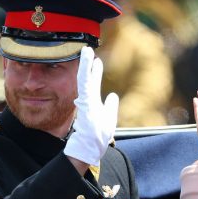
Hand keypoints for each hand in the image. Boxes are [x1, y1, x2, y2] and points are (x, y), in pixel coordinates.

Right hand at [64, 47, 118, 166]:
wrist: (89, 148)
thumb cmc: (97, 137)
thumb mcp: (109, 119)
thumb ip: (111, 106)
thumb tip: (113, 95)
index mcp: (93, 104)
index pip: (94, 84)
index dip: (95, 72)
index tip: (97, 61)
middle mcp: (88, 101)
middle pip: (89, 79)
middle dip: (89, 65)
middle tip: (89, 50)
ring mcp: (86, 101)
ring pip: (85, 78)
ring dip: (86, 64)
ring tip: (87, 50)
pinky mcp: (85, 102)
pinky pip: (85, 83)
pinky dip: (86, 70)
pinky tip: (88, 60)